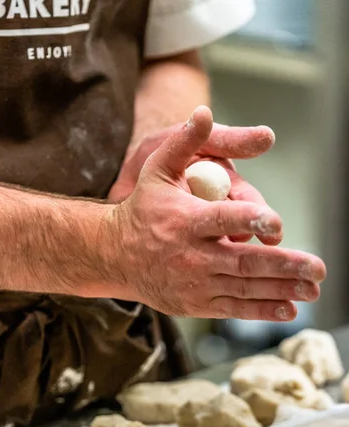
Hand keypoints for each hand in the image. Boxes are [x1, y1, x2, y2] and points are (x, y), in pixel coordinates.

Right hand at [102, 107, 325, 320]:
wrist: (116, 255)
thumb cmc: (143, 209)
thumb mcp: (156, 169)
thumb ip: (184, 142)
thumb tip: (204, 111)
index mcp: (185, 220)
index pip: (222, 219)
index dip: (250, 221)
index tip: (276, 225)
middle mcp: (192, 255)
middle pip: (243, 261)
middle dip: (284, 266)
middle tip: (317, 268)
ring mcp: (195, 282)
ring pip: (244, 288)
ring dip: (282, 290)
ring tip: (312, 290)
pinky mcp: (196, 302)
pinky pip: (234, 308)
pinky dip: (262, 309)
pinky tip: (288, 309)